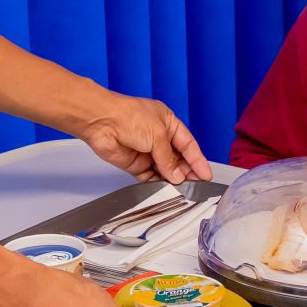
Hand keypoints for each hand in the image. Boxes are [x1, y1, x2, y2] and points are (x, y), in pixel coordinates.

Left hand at [79, 93, 211, 183]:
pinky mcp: (135, 163)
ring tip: (182, 189)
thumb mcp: (157, 135)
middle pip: (178, 158)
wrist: (101, 122)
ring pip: (165, 169)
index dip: (198, 160)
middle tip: (196, 185)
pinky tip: (165, 188)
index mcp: (168, 123)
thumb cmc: (128, 116)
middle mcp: (158, 137)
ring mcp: (146, 151)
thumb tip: (177, 175)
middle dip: (187, 171)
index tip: (206, 174)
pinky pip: (150, 176)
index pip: (188, 144)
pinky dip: (157, 183)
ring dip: (172, 179)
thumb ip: (169, 158)